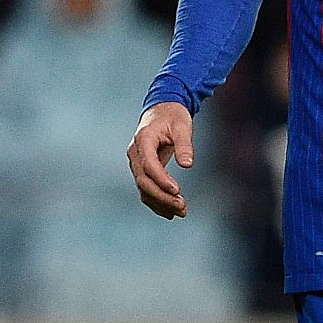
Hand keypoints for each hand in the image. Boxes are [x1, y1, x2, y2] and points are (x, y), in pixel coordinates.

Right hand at [127, 101, 193, 218]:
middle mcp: (136, 152)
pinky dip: (157, 202)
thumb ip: (184, 144)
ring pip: (143, 188)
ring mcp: (137, 162)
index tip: (178, 190)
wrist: (162, 110)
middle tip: (182, 206)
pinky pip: (146, 189)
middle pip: (144, 180)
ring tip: (181, 212)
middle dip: (162, 196)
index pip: (149, 165)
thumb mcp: (181, 125)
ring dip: (160, 202)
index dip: (162, 179)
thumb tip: (187, 164)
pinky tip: (170, 213)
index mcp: (143, 139)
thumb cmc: (173, 116)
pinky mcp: (142, 169)